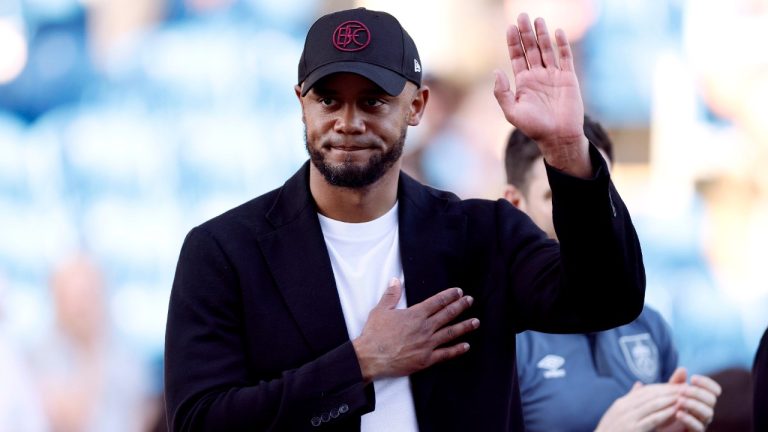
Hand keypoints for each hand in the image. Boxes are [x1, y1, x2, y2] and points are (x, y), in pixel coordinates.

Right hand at [352, 278, 478, 381]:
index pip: (437, 302)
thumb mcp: (380, 310)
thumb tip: (395, 280)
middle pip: (447, 315)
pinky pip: (445, 354)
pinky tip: (466, 346)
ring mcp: (427, 344)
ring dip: (464, 326)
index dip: (449, 296)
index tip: (459, 292)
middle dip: (460, 306)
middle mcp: (425, 328)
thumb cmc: (375, 334)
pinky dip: (457, 350)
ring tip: (475, 322)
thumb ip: (391, 295)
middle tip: (470, 301)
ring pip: (450, 333)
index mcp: (415, 314)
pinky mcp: (426, 359)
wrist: (371, 357)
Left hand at [493, 13, 590, 177]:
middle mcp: (537, 76)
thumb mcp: (512, 112)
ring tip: (537, 20)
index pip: (517, 57)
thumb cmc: (534, 127)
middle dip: (526, 33)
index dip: (514, 42)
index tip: (510, 27)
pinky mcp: (568, 78)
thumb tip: (496, 71)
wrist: (558, 137)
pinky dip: (561, 45)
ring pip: (546, 50)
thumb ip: (502, 93)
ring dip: (542, 35)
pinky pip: (564, 58)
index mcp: (523, 82)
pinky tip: (557, 32)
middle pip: (531, 49)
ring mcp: (553, 76)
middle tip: (522, 16)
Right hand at [594, 381, 680, 431]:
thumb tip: (639, 384)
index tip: (677, 385)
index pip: (646, 390)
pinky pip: (652, 419)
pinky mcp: (633, 429)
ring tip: (684, 397)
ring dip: (670, 400)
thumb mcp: (618, 415)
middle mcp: (624, 408)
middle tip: (686, 387)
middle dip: (670, 390)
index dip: (663, 387)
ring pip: (653, 404)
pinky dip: (665, 414)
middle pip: (651, 395)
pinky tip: (676, 412)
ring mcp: (628, 418)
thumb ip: (630, 400)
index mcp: (621, 404)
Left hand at [657, 368, 720, 431]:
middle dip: (698, 393)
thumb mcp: (670, 393)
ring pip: (707, 413)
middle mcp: (706, 411)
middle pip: (711, 400)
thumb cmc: (668, 407)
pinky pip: (698, 427)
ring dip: (694, 405)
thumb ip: (676, 382)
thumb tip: (683, 369)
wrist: (661, 426)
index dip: (707, 383)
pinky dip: (689, 419)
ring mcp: (702, 422)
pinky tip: (678, 413)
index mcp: (703, 400)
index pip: (714, 390)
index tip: (693, 378)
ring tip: (679, 401)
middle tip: (683, 390)